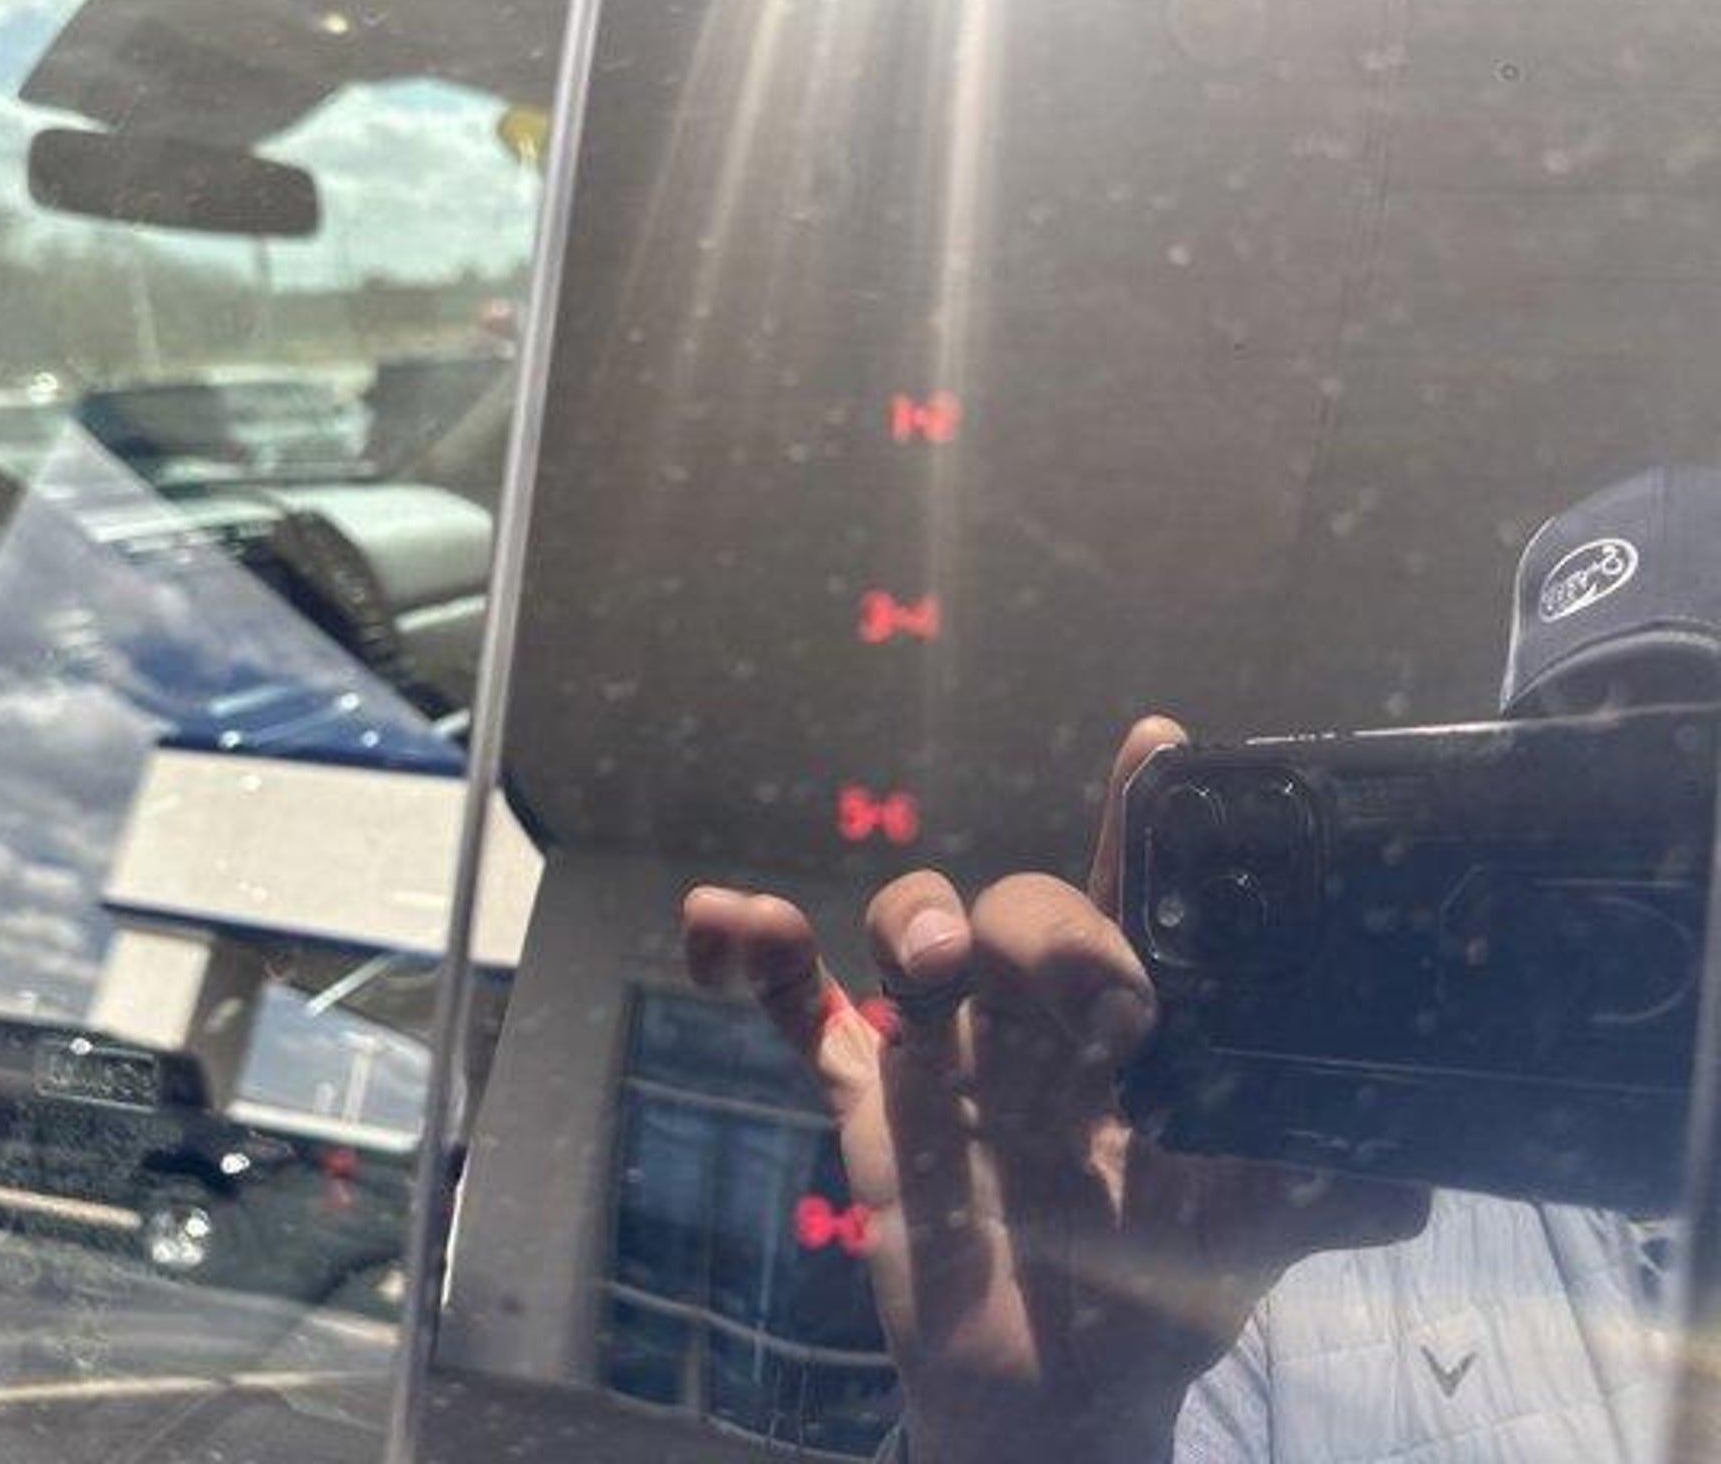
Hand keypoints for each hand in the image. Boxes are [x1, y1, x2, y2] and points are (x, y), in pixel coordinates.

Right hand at [682, 717, 1428, 1463]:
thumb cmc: (1159, 1299)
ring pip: (911, 932)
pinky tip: (724, 918)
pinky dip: (756, 961)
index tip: (1157, 743)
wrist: (1054, 1400)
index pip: (1139, 893)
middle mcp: (1035, 1015)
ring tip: (930, 976)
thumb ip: (1325, 1190)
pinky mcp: (866, 1096)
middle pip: (1020, 905)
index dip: (1142, 815)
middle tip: (1106, 1009)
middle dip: (1049, 928)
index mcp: (1129, 1023)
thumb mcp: (1250, 1234)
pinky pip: (798, 1012)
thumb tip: (1416, 1175)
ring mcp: (945, 1049)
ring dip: (910, 920)